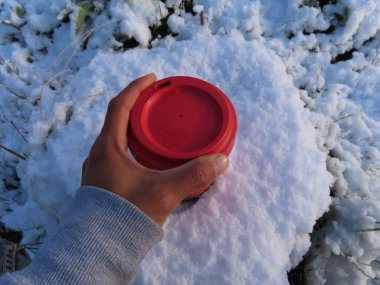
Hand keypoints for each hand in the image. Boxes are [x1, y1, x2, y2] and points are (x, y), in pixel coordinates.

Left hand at [81, 73, 228, 224]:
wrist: (101, 247)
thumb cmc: (126, 215)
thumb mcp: (164, 193)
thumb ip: (193, 175)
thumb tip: (221, 160)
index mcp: (108, 147)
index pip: (120, 106)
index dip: (136, 88)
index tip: (153, 78)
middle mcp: (99, 154)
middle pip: (117, 120)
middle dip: (138, 106)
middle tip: (158, 102)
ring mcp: (98, 168)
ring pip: (115, 138)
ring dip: (133, 128)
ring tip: (154, 128)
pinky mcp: (101, 182)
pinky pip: (115, 153)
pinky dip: (130, 146)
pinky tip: (144, 157)